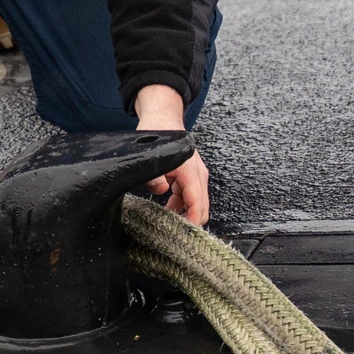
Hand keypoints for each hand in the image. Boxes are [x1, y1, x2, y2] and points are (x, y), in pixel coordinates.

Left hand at [133, 84, 209, 225]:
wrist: (162, 117)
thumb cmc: (158, 135)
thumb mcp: (151, 158)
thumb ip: (154, 178)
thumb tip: (161, 191)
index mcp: (191, 172)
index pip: (198, 206)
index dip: (191, 224)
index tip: (180, 236)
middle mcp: (198, 175)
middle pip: (202, 209)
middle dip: (190, 222)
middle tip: (172, 233)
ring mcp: (196, 175)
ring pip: (197, 204)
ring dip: (185, 214)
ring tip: (166, 221)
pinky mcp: (192, 176)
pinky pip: (191, 197)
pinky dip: (183, 205)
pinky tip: (168, 207)